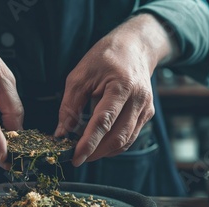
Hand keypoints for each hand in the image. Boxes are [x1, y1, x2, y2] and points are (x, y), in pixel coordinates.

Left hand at [55, 14, 177, 166]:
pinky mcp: (147, 114)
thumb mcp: (80, 76)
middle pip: (117, 137)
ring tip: (87, 151)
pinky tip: (100, 143)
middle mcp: (138, 99)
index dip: (89, 143)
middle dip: (96, 152)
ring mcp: (146, 108)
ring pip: (125, 141)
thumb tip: (61, 134)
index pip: (103, 122)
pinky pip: (130, 136)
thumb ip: (69, 106)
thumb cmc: (104, 58)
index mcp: (121, 86)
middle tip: (78, 157)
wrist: (135, 47)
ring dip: (105, 151)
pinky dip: (114, 144)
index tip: (76, 158)